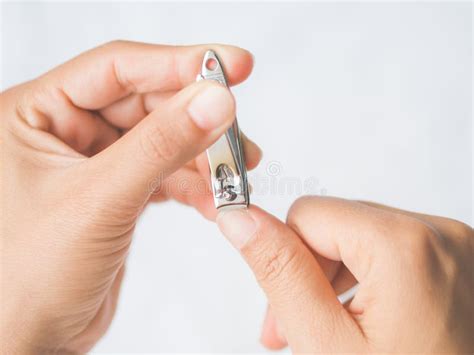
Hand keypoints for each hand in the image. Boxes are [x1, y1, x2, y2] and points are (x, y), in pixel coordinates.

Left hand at [0, 41, 259, 352]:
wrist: (30, 341)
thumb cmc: (26, 278)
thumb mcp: (100, 201)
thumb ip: (161, 147)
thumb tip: (214, 101)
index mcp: (35, 114)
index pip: (117, 69)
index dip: (177, 63)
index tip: (230, 65)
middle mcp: (63, 131)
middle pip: (147, 104)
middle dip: (197, 119)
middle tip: (237, 134)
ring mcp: (93, 162)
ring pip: (162, 140)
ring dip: (202, 158)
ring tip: (234, 175)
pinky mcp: (117, 192)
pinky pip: (164, 173)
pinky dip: (193, 185)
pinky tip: (213, 201)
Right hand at [217, 196, 473, 351]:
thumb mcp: (326, 343)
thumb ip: (280, 271)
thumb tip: (240, 219)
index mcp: (406, 244)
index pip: (307, 213)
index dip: (285, 259)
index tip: (283, 306)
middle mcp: (440, 235)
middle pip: (337, 225)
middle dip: (310, 273)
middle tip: (300, 328)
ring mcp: (455, 248)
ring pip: (363, 237)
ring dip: (338, 279)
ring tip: (337, 331)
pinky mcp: (458, 263)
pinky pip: (394, 251)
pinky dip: (371, 280)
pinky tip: (369, 321)